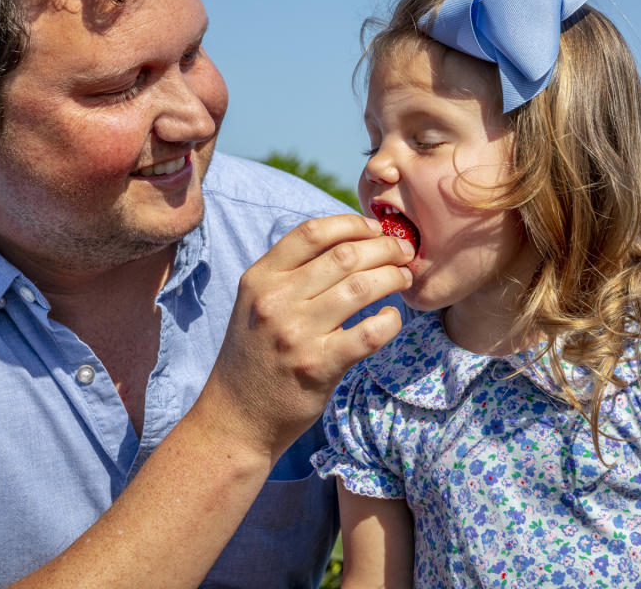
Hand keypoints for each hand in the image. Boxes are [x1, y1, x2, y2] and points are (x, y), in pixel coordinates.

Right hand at [201, 214, 412, 458]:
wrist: (236, 417)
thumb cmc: (255, 355)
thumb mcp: (256, 304)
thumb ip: (290, 274)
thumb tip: (347, 242)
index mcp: (260, 278)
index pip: (312, 233)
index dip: (352, 224)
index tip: (375, 229)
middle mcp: (276, 301)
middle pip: (345, 256)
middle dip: (384, 248)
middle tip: (402, 252)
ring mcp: (297, 334)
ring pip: (361, 288)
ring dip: (393, 278)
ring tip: (404, 279)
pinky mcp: (319, 366)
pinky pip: (370, 333)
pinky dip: (391, 320)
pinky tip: (392, 318)